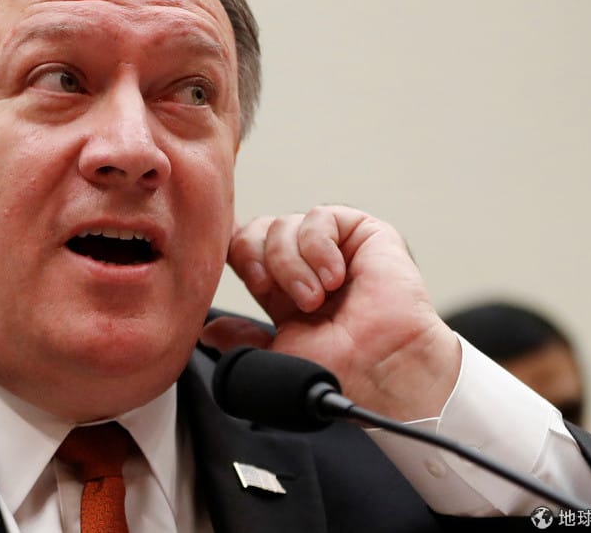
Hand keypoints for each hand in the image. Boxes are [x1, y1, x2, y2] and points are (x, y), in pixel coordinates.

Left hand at [201, 205, 459, 420]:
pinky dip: (318, 247)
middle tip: (277, 292)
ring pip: (283, 224)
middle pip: (257, 230)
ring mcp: (332, 248)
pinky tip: (334, 277)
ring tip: (316, 299)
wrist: (382, 372)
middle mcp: (305, 265)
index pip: (244, 250)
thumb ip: (241, 340)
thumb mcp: (276, 356)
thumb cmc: (340, 372)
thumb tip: (208, 330)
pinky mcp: (362, 234)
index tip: (252, 282)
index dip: (238, 256)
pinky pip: (320, 217)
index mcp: (282, 291)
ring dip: (291, 264)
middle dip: (258, 257)